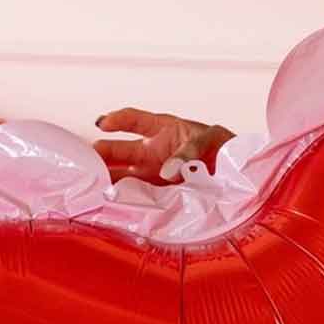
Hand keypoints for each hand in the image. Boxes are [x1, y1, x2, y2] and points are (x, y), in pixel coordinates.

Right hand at [92, 107, 234, 184]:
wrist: (238, 172)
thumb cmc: (223, 147)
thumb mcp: (207, 139)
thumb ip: (188, 151)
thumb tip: (167, 172)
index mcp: (162, 129)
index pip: (133, 120)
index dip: (117, 120)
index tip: (101, 124)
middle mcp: (153, 151)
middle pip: (119, 151)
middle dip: (101, 155)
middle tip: (85, 162)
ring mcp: (154, 174)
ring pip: (123, 175)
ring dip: (107, 179)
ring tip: (90, 184)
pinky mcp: (160, 193)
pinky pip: (137, 194)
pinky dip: (124, 198)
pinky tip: (111, 203)